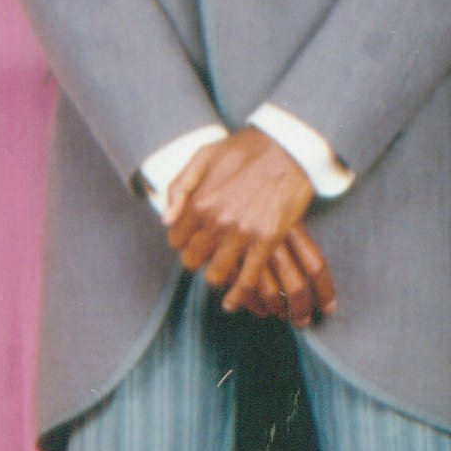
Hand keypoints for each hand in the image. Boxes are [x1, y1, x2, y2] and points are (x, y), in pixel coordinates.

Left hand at [165, 129, 330, 316]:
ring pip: (217, 273)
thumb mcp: (202, 156)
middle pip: (193, 259)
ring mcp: (241, 232)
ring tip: (220, 274)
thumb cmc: (243, 150)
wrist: (286, 148)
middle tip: (207, 256)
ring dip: (216, 278)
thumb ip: (179, 188)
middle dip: (197, 260)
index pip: (175, 239)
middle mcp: (216, 220)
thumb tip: (165, 220)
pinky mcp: (267, 241)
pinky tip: (233, 302)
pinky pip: (248, 278)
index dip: (182, 242)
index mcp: (198, 201)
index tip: (191, 241)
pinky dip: (239, 295)